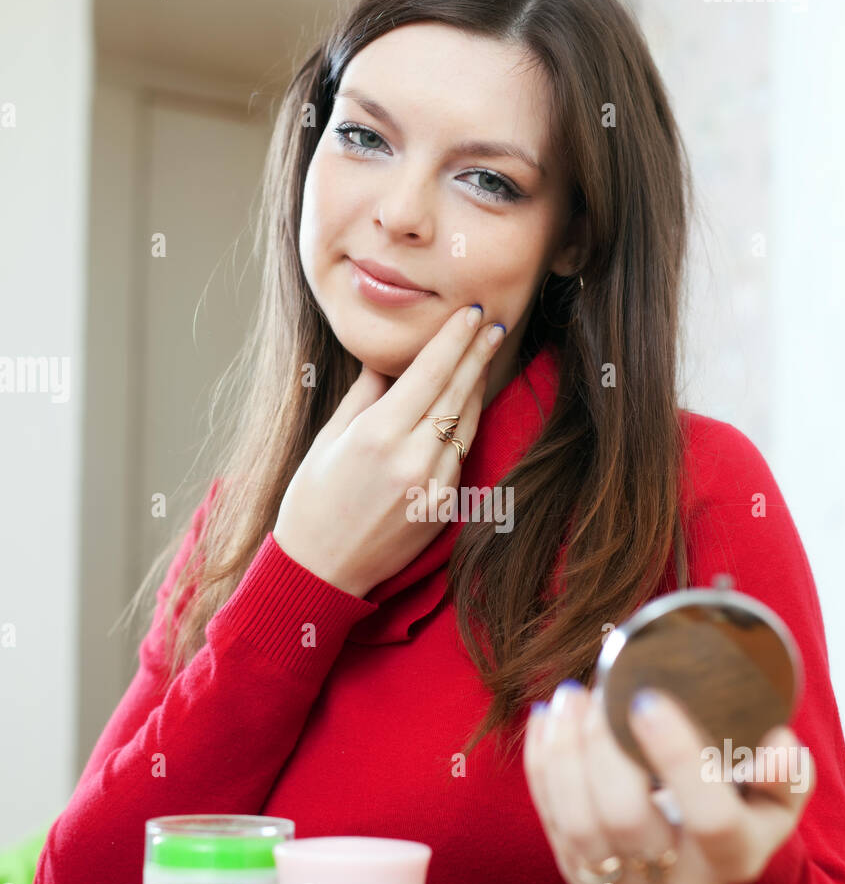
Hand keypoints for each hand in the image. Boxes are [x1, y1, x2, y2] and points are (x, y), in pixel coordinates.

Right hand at [273, 303, 505, 597]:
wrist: (321, 569)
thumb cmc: (312, 501)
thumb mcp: (329, 439)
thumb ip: (363, 396)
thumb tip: (385, 362)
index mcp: (378, 435)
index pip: (429, 373)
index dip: (454, 340)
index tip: (471, 313)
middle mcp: (412, 458)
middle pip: (456, 392)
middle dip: (476, 353)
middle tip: (493, 322)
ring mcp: (433, 485)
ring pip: (465, 422)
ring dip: (477, 386)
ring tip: (484, 354)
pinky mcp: (444, 507)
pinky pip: (460, 454)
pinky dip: (464, 423)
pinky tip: (467, 402)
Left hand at [522, 680, 814, 883]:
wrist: (707, 856)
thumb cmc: (745, 804)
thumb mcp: (779, 789)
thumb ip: (785, 771)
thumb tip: (774, 749)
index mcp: (737, 858)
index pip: (711, 819)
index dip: (679, 760)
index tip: (647, 699)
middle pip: (628, 822)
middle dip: (603, 748)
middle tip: (599, 689)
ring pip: (578, 827)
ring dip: (564, 755)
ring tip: (569, 697)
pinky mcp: (584, 881)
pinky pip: (550, 822)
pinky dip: (542, 765)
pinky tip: (547, 719)